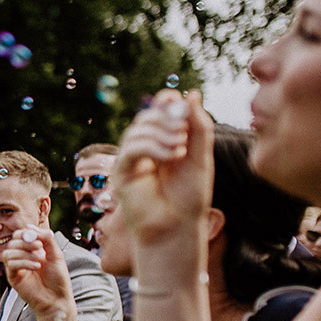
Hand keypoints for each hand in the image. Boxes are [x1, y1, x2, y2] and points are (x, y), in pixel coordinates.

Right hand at [0, 226, 73, 319]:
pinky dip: (23, 262)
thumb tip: (31, 227)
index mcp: (32, 250)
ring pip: (9, 252)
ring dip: (24, 252)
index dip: (26, 233)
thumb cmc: (58, 279)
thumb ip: (46, 239)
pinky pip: (11, 264)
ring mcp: (16, 267)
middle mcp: (22, 257)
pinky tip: (36, 266)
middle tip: (39, 247)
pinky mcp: (13, 277)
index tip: (37, 237)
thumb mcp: (56, 255)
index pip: (20, 235)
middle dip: (25, 242)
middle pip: (13, 241)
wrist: (57, 299)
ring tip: (39, 260)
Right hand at [113, 90, 213, 245]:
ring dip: (162, 134)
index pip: (158, 108)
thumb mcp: (200, 157)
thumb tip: (192, 93)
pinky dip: (152, 147)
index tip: (184, 111)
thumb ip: (198, 126)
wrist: (177, 226)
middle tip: (184, 134)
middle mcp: (144, 146)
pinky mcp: (121, 172)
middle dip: (166, 119)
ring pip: (138, 130)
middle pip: (147, 115)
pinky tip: (171, 157)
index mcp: (163, 140)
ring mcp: (130, 159)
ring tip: (180, 151)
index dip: (168, 102)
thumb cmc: (188, 196)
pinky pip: (131, 148)